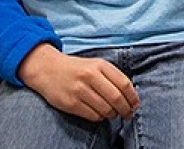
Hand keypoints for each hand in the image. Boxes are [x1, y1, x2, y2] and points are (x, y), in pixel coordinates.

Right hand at [18, 43, 138, 121]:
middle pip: (116, 98)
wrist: (48, 69)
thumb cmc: (77, 69)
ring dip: (113, 115)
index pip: (124, 83)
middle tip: (128, 114)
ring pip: (105, 109)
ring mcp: (79, 90)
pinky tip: (100, 114)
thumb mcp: (95, 65)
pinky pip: (92, 116)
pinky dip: (100, 118)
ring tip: (113, 114)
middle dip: (126, 109)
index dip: (133, 97)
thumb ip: (112, 77)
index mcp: (100, 65)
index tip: (135, 105)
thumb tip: (130, 96)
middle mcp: (90, 76)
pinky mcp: (70, 103)